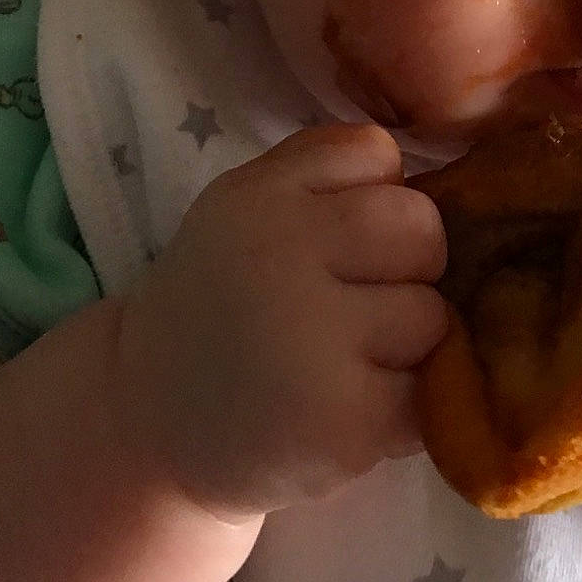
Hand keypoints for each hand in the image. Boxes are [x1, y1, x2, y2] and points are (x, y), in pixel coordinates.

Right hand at [113, 125, 448, 520]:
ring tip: (340, 367)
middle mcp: (280, 261)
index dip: (372, 199)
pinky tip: (343, 414)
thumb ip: (322, 166)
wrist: (147, 427)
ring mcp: (314, 346)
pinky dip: (402, 409)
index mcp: (257, 200)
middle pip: (423, 231)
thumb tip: (414, 166)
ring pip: (434, 316)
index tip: (334, 244)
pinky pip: (428, 394)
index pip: (378, 155)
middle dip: (405, 268)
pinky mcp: (347, 425)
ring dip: (406, 346)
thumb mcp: (245, 205)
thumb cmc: (221, 307)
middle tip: (347, 310)